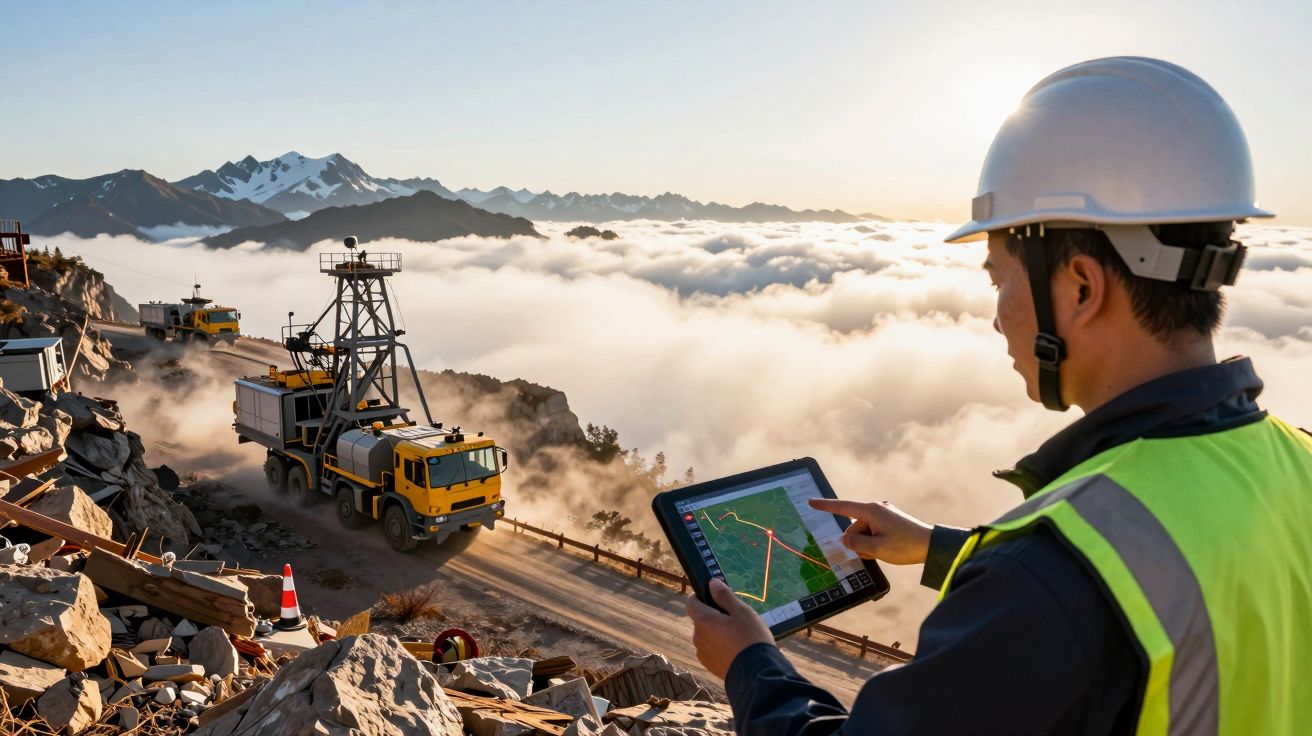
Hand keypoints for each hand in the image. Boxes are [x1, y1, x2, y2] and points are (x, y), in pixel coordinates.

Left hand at [685, 577, 773, 679]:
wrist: (756, 673)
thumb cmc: (750, 638)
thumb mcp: (742, 612)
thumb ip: (724, 596)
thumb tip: (711, 583)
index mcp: (703, 620)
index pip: (691, 602)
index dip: (701, 597)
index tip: (716, 598)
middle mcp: (698, 636)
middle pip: (701, 620)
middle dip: (713, 616)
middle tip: (735, 619)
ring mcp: (702, 653)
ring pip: (706, 635)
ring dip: (716, 633)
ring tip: (737, 637)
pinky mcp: (709, 666)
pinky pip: (710, 649)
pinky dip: (718, 647)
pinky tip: (735, 650)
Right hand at [808, 498, 932, 564]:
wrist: (932, 545)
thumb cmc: (904, 546)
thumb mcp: (876, 548)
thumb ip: (856, 544)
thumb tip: (845, 539)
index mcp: (871, 511)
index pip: (842, 507)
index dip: (825, 506)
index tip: (811, 502)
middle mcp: (876, 508)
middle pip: (854, 527)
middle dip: (859, 542)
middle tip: (876, 551)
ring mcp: (884, 514)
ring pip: (864, 532)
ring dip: (868, 544)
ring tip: (885, 551)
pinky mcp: (890, 521)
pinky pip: (874, 532)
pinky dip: (876, 542)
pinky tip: (888, 548)